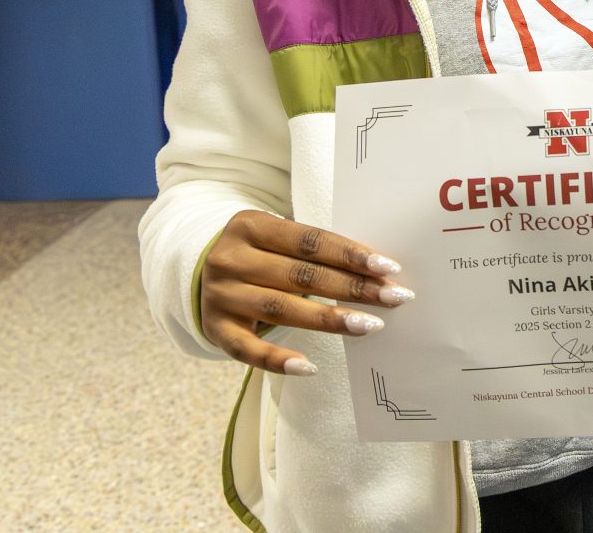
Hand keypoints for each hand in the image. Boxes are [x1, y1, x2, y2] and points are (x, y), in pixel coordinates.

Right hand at [198, 210, 412, 374]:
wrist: (198, 272)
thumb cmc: (259, 254)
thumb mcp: (275, 238)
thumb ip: (312, 250)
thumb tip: (375, 270)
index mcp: (250, 225)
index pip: (309, 241)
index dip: (350, 254)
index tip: (388, 267)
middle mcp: (231, 259)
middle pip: (301, 275)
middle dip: (352, 287)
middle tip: (394, 297)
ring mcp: (221, 296)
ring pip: (281, 309)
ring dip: (329, 319)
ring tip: (369, 325)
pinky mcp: (216, 330)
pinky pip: (249, 350)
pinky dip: (279, 360)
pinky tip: (309, 367)